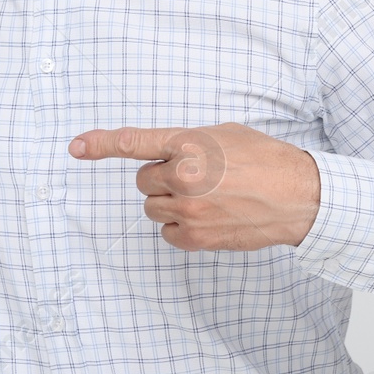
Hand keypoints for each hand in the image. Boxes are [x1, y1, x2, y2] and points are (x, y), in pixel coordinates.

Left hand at [68, 121, 320, 250]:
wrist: (298, 196)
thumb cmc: (264, 160)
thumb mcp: (222, 134)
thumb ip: (186, 144)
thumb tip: (160, 157)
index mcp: (189, 144)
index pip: (134, 143)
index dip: (100, 144)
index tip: (76, 147)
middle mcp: (184, 177)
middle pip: (143, 181)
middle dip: (161, 178)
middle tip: (195, 176)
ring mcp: (189, 210)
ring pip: (152, 208)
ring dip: (170, 203)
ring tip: (207, 197)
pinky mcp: (197, 238)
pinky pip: (167, 234)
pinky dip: (180, 228)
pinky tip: (208, 218)